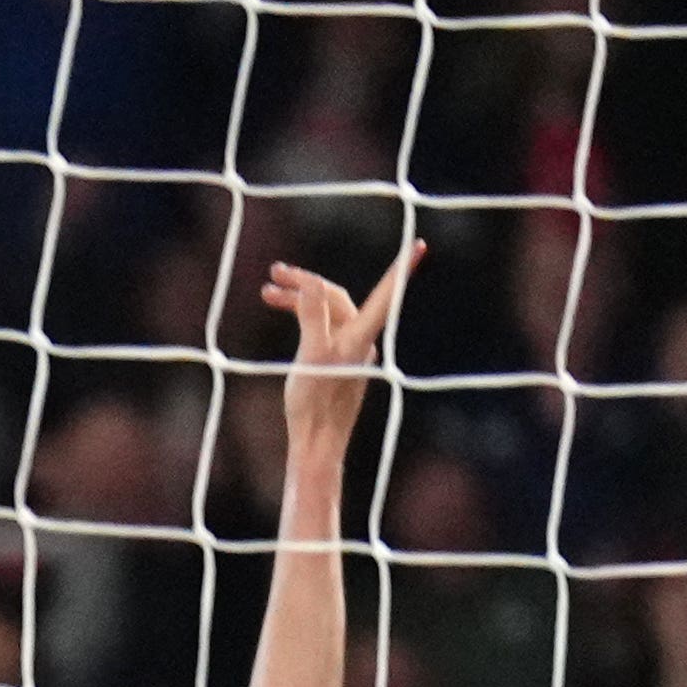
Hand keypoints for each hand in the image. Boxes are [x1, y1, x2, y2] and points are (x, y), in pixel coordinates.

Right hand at [265, 240, 417, 459]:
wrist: (316, 441)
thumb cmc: (314, 403)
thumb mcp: (310, 356)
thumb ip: (312, 317)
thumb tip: (314, 283)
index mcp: (358, 336)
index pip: (384, 294)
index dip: (400, 270)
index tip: (420, 245)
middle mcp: (358, 340)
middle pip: (337, 298)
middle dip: (306, 283)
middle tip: (273, 274)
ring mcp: (347, 350)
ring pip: (326, 312)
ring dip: (298, 299)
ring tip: (266, 294)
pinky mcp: (334, 361)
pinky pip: (321, 327)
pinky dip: (302, 316)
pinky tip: (285, 316)